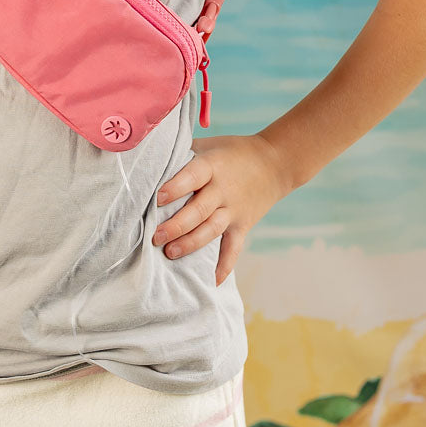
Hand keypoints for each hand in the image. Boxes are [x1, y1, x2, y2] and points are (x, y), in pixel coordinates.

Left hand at [153, 132, 290, 285]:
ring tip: (170, 253)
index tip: (159, 198)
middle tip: (156, 237)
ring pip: (211, 230)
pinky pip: (234, 248)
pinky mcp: (243, 225)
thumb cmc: (233, 151)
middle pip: (199, 210)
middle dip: (176, 225)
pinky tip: (212, 281)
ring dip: (191, 243)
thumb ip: (183, 154)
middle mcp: (223, 190)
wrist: (275, 162)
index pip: (193, 176)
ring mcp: (234, 209)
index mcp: (212, 166)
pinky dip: (225, 266)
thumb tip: (150, 160)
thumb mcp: (209, 145)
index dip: (176, 187)